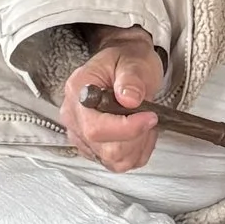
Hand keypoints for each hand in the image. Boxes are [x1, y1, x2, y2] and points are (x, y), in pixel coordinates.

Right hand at [60, 27, 165, 171]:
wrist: (124, 64)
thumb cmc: (126, 60)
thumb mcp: (133, 61)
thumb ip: (131, 78)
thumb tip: (129, 99)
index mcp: (78, 92)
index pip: (96, 128)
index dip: (127, 129)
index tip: (150, 117)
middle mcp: (74, 117)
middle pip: (105, 150)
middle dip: (136, 138)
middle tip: (150, 117)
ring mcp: (81, 135)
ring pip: (113, 161)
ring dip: (137, 146)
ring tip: (145, 124)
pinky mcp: (93, 148)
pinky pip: (117, 163)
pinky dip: (135, 152)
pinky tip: (140, 134)